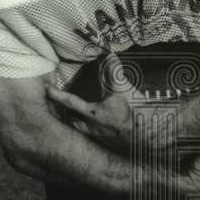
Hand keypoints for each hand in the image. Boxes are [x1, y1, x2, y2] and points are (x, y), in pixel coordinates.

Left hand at [47, 53, 184, 150]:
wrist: (153, 135)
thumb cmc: (137, 112)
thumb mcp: (124, 88)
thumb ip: (115, 72)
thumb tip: (109, 55)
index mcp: (93, 113)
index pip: (68, 102)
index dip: (56, 95)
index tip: (46, 90)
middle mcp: (92, 128)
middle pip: (71, 121)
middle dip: (64, 114)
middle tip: (59, 106)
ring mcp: (101, 138)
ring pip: (82, 130)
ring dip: (77, 122)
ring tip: (77, 116)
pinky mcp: (111, 144)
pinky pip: (95, 137)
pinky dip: (92, 129)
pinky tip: (98, 126)